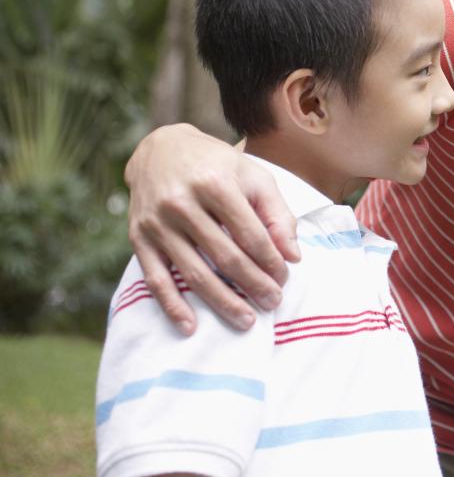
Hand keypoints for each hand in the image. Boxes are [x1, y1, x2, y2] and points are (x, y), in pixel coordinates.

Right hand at [124, 124, 298, 333]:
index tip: (284, 278)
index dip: (271, 261)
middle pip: (225, 257)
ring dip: (222, 302)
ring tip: (246, 321)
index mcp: (215, 184)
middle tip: (272, 303)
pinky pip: (155, 278)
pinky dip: (173, 305)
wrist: (160, 150)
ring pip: (194, 273)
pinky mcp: (138, 238)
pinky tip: (191, 326)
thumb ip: (277, 213)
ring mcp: (157, 223)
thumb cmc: (217, 165)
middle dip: (253, 285)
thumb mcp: (253, 176)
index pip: (251, 235)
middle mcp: (183, 203)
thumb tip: (292, 256)